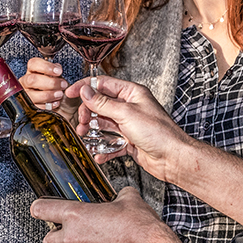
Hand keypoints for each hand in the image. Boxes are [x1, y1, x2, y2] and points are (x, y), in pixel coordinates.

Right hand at [20, 57, 76, 118]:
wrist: (58, 104)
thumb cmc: (55, 87)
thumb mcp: (56, 76)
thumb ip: (56, 71)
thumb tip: (57, 68)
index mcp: (32, 71)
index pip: (33, 64)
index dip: (46, 66)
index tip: (59, 71)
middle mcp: (26, 81)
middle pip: (32, 80)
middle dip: (50, 83)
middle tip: (63, 85)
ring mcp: (25, 94)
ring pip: (33, 95)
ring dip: (49, 95)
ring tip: (60, 94)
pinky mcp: (29, 107)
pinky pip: (35, 107)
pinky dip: (47, 105)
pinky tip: (56, 103)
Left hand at [32, 186, 176, 242]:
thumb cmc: (141, 227)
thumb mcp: (129, 200)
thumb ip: (119, 196)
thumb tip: (122, 195)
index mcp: (76, 215)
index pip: (41, 209)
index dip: (40, 208)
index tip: (40, 210)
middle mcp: (72, 239)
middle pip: (48, 241)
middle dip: (58, 238)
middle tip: (72, 236)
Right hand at [69, 75, 192, 178]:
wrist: (173, 158)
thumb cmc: (158, 133)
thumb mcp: (126, 113)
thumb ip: (103, 103)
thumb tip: (86, 90)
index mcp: (131, 93)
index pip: (103, 84)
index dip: (85, 87)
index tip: (70, 93)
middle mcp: (130, 107)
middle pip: (100, 105)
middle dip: (88, 113)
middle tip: (81, 122)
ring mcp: (129, 124)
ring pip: (103, 124)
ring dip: (92, 131)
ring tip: (85, 136)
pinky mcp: (129, 141)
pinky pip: (110, 142)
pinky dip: (103, 148)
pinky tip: (99, 154)